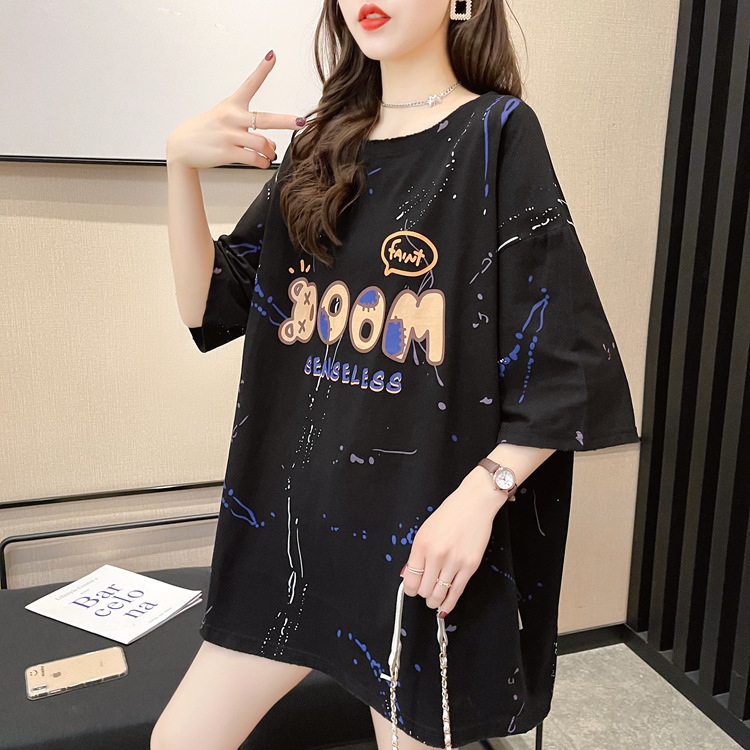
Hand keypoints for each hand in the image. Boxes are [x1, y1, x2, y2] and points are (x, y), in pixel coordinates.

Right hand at [166, 50, 305, 169]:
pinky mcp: (226, 152)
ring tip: (270, 155)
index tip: (272, 56)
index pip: (250, 84)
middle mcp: (231, 117)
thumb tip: (271, 146)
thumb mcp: (226, 122)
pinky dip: (262, 162)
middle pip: (265, 119)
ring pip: (262, 144)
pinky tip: (262, 162)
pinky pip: (254, 158)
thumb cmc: (207, 131)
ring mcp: (229, 135)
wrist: (182, 146)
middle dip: (285, 121)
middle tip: (300, 122)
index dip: (262, 69)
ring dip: (270, 152)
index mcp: (232, 105)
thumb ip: (250, 130)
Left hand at [400, 469, 506, 616]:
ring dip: (434, 601)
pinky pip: (457, 592)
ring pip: (439, 594)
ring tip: (434, 599)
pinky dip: (449, 603)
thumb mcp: (425, 530)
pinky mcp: (470, 566)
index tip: (412, 590)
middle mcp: (436, 554)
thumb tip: (408, 575)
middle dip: (423, 594)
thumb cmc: (451, 513)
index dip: (410, 589)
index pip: (410, 579)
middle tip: (425, 591)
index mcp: (421, 544)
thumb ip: (417, 554)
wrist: (474, 503)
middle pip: (424, 590)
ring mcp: (454, 561)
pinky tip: (444, 607)